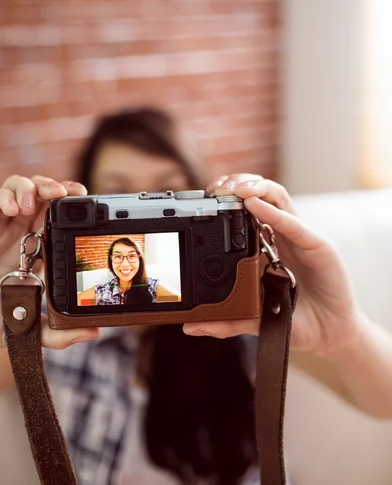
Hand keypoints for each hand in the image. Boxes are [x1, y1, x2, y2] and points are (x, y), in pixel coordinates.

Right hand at [0, 175, 99, 349]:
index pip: (56, 219)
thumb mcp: (25, 329)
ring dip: (31, 187)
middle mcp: (17, 234)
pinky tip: (13, 208)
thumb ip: (56, 333)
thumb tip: (91, 332)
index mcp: (33, 251)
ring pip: (17, 189)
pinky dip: (3, 196)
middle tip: (68, 194)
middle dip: (56, 188)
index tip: (86, 202)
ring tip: (34, 203)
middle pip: (41, 196)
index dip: (70, 205)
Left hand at [183, 173, 362, 357]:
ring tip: (235, 189)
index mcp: (263, 246)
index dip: (225, 199)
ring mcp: (299, 237)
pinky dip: (273, 212)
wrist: (329, 336)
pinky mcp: (318, 246)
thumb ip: (228, 320)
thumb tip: (192, 327)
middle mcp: (280, 235)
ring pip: (278, 198)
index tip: (204, 199)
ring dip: (255, 188)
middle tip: (216, 189)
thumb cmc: (295, 319)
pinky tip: (254, 205)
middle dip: (236, 185)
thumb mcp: (255, 320)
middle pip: (259, 195)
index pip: (243, 210)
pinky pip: (294, 224)